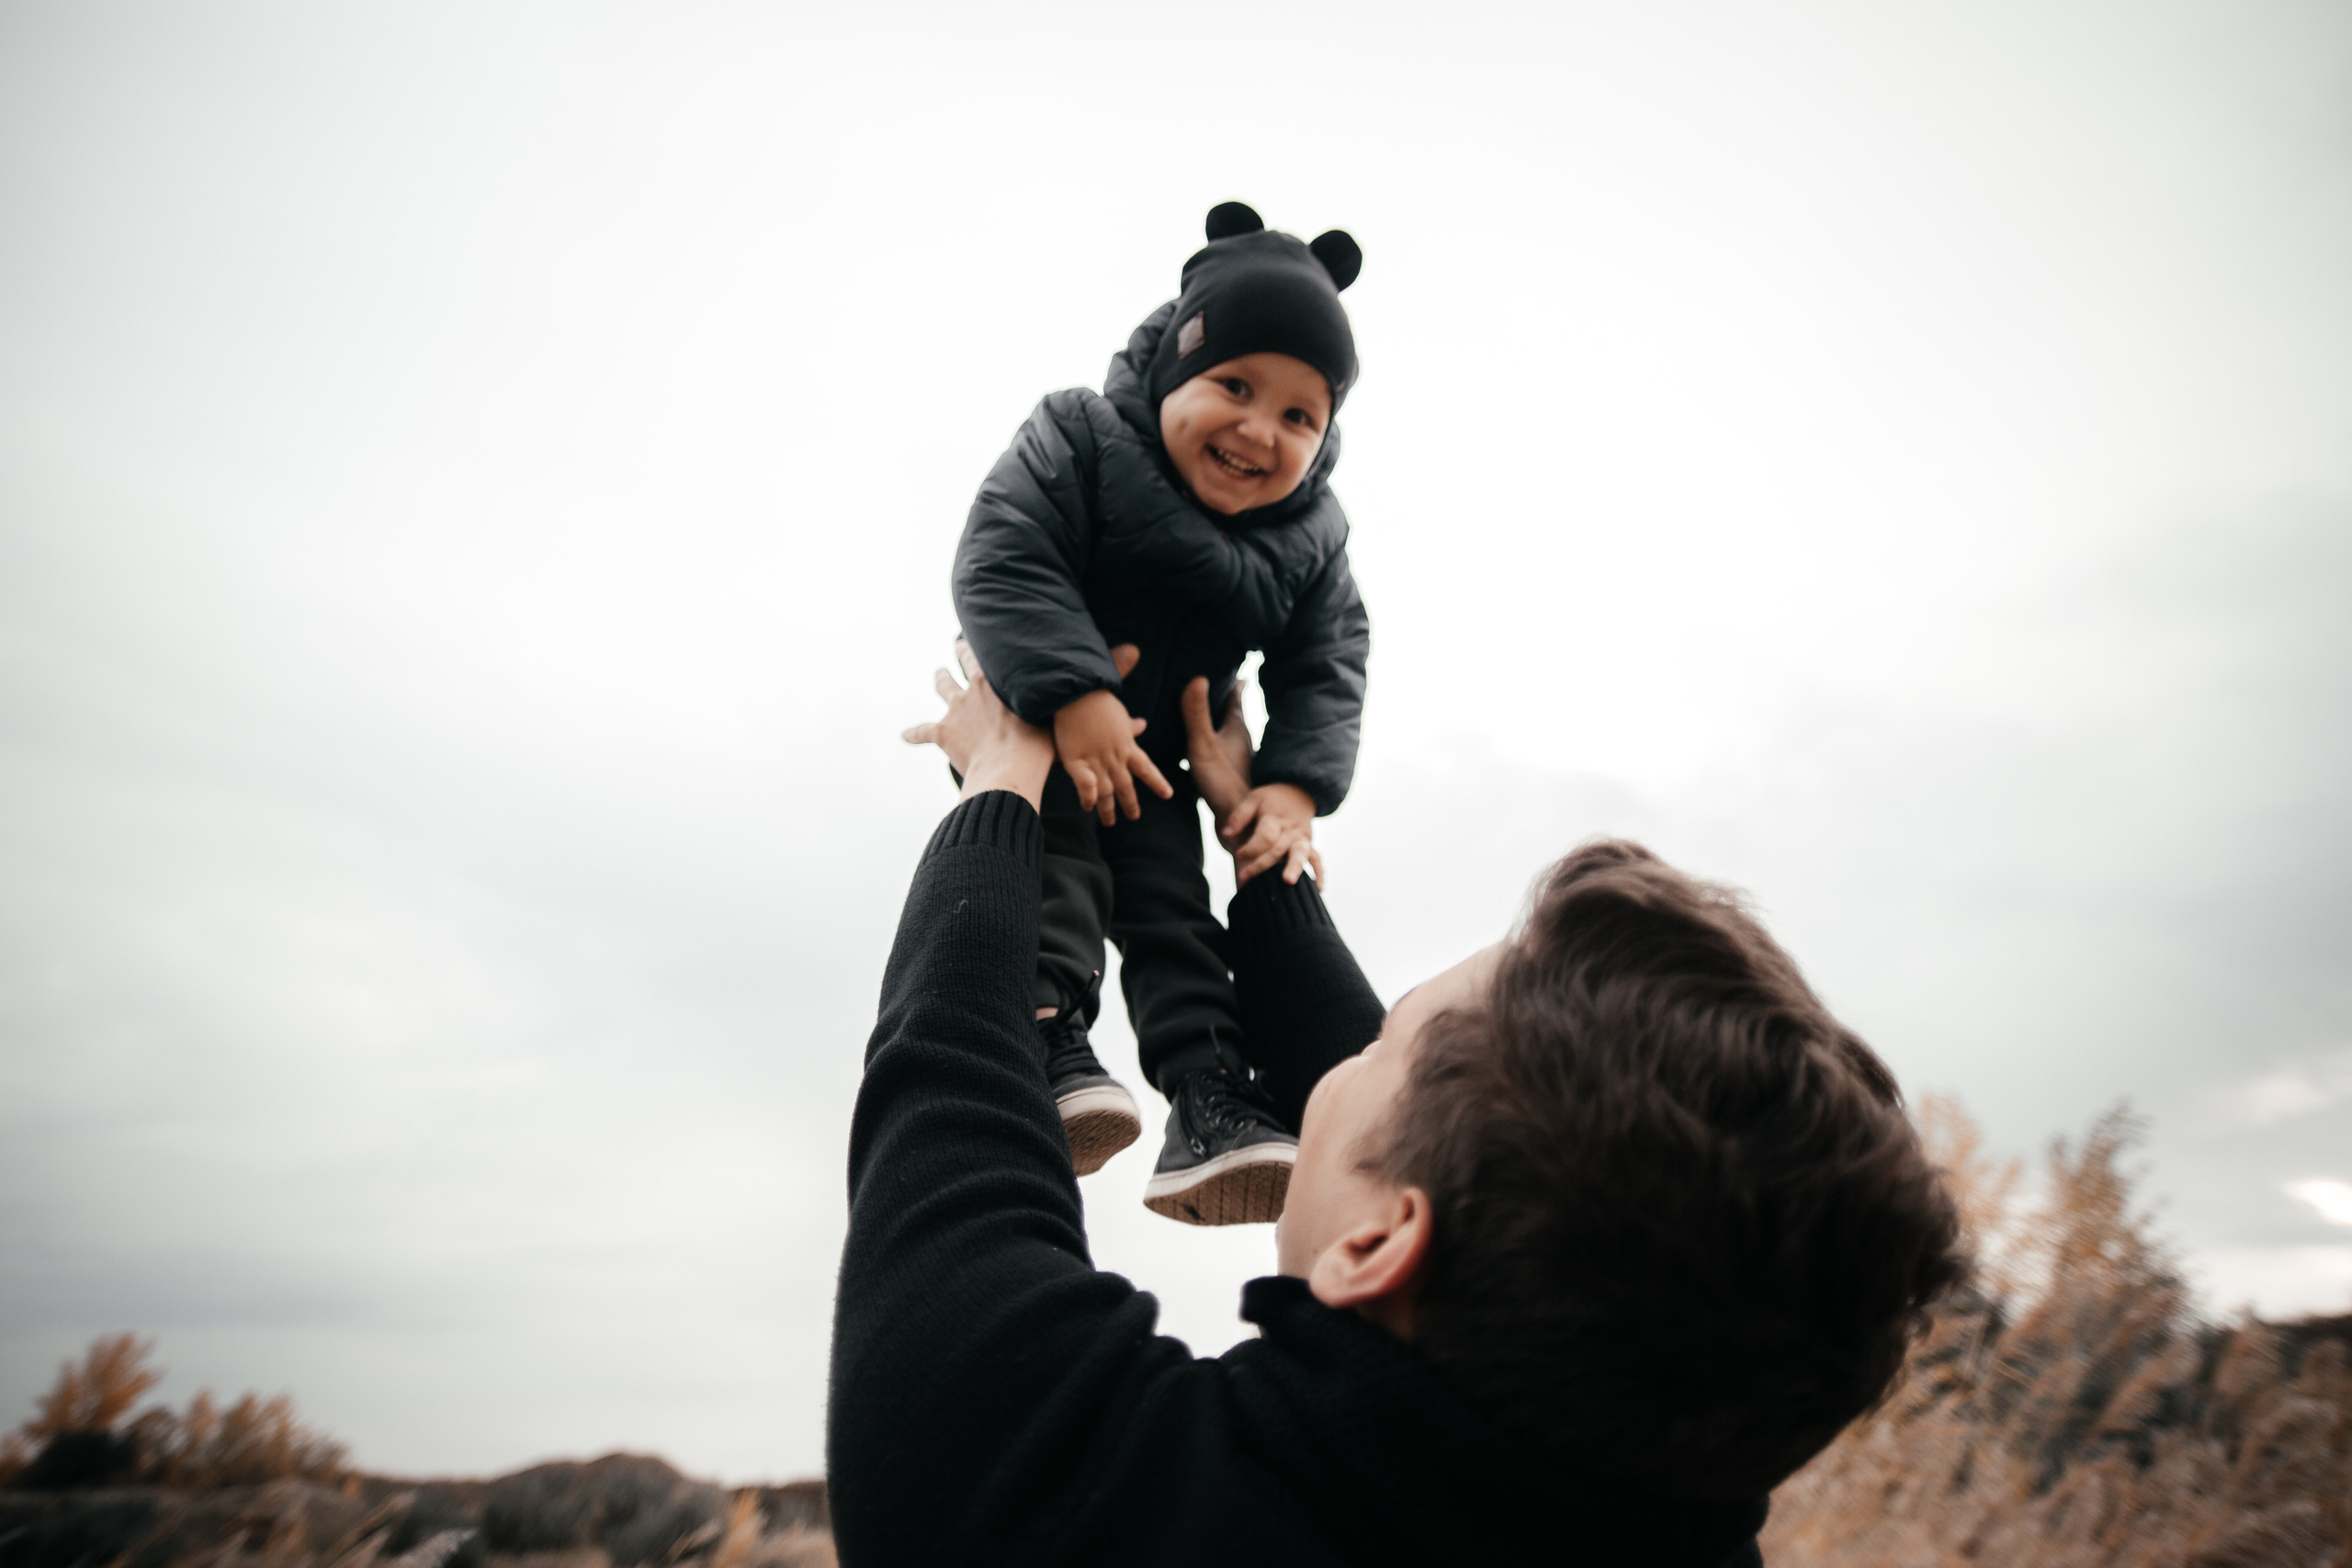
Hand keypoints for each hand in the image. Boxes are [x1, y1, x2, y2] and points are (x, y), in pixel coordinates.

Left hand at [901, 641, 1054, 810]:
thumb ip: (1044, 704)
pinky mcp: (942, 733)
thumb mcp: (1047, 718)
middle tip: (959, 648)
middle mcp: (972, 690)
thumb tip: (1062, 697)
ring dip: (940, 679)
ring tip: (938, 674)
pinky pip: (921, 731)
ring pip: (942, 687)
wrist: (1009, 769)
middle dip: (960, 654)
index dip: (987, 648)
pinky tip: (904, 735)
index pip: (989, 657)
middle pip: (962, 664)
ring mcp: (954, 710)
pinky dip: (912, 733)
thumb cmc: (1035, 746)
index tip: (986, 639)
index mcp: (996, 683)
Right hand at [1055, 687, 1172, 825]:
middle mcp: (1115, 757)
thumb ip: (1129, 725)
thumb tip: (1143, 724)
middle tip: (1134, 817)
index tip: (1168, 795)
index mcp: (1127, 745)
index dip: (1157, 783)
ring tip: (1109, 822)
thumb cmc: (1096, 698)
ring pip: (1106, 791)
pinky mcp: (1075, 761)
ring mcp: (1096, 760)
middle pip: (1125, 786)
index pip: (1147, 769)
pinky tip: (1087, 807)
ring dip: (1108, 808)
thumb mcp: (1118, 713)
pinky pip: (1084, 785)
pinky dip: (1087, 797)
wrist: (1075, 692)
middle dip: (1130, 803)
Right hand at [1179, 675, 1255, 822]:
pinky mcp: (1230, 776)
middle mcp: (1240, 741)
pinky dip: (1210, 745)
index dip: (1233, 680)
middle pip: (1232, 713)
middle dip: (1224, 697)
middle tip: (1216, 681)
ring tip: (1203, 712)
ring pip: (1226, 733)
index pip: (1236, 696)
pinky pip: (1219, 753)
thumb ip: (1197, 716)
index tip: (1231, 663)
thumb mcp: (1205, 747)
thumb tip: (1197, 678)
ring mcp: (1237, 759)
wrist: (1241, 827)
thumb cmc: (1225, 785)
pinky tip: (1197, 752)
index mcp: (1236, 728)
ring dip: (1216, 722)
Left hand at [1225, 781, 1322, 887]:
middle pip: (1278, 849)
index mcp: (1275, 818)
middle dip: (1261, 865)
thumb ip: (1239, 816)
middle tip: (1244, 878)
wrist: (1298, 791)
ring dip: (1294, 867)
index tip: (1239, 855)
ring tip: (1288, 881)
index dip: (1252, 847)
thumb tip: (1226, 834)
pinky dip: (1319, 873)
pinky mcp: (1309, 844)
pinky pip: (1317, 859)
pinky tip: (1318, 890)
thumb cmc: (1270, 799)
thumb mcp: (1253, 799)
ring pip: (1300, 853)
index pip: (1265, 836)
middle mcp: (1290, 830)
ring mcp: (1302, 838)